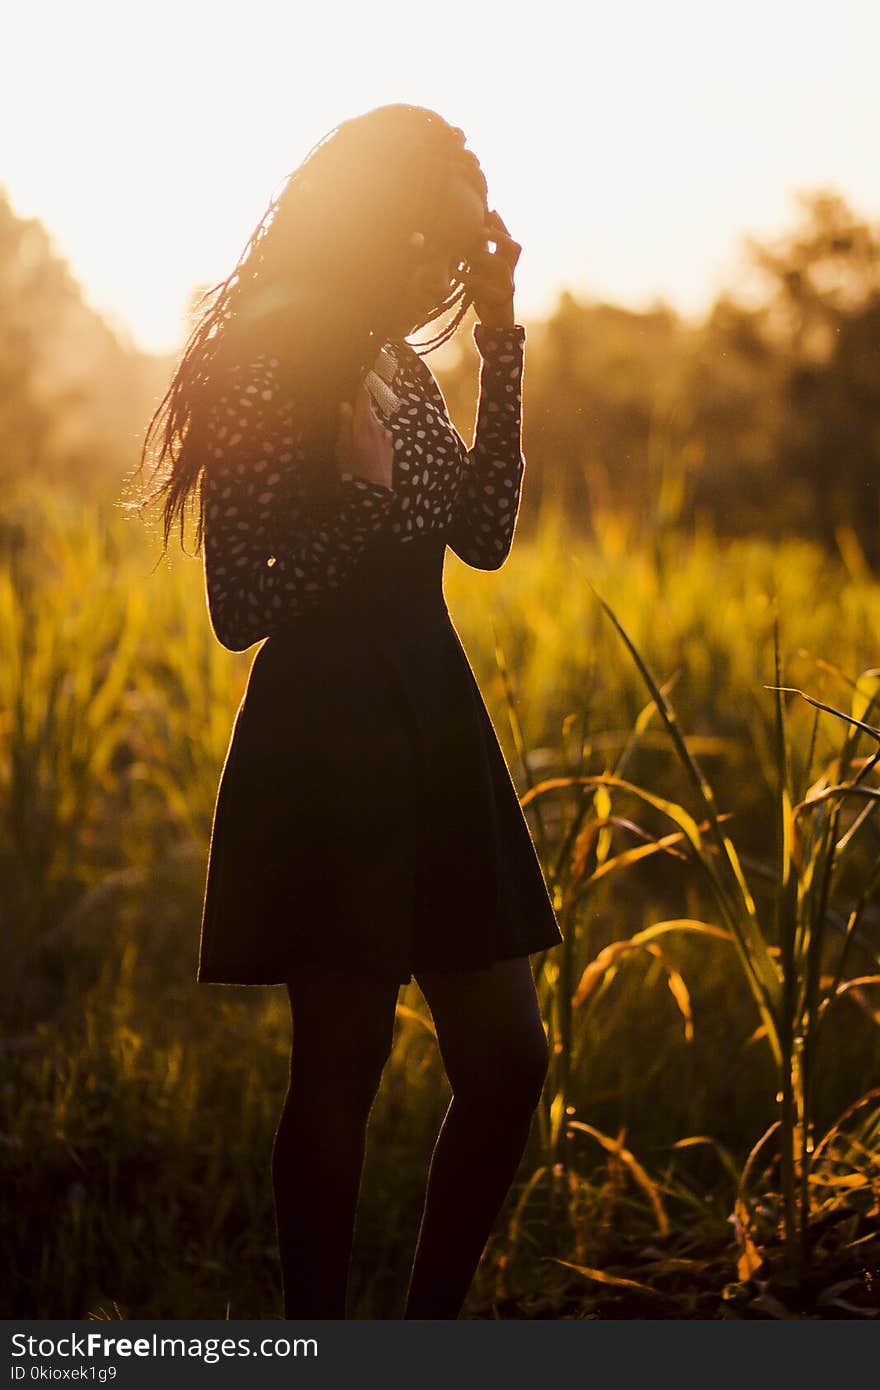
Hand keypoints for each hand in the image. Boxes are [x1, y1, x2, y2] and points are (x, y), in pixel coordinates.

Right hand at [335, 380, 393, 489]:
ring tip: (355, 433)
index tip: (359, 378)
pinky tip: (366, 445)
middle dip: (361, 407)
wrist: (374, 491)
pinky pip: (380, 435)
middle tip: (350, 407)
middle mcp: (379, 427)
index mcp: (365, 423)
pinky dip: (373, 435)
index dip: (361, 387)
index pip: (364, 398)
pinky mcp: (390, 448)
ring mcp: (387, 438)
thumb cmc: (354, 468)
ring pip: (375, 423)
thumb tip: (345, 404)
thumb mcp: (343, 446)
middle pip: (369, 410)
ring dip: (366, 423)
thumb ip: (345, 423)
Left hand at [457, 209, 520, 329]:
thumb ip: (478, 249)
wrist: (495, 320)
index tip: (489, 210)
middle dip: (498, 235)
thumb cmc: (486, 289)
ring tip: (466, 251)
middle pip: (513, 248)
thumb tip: (466, 226)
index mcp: (508, 261)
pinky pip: (485, 286)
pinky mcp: (500, 299)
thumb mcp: (482, 266)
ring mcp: (508, 285)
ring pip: (501, 266)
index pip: (508, 237)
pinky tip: (455, 272)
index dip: (500, 223)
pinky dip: (468, 278)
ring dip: (483, 256)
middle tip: (480, 230)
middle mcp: (511, 271)